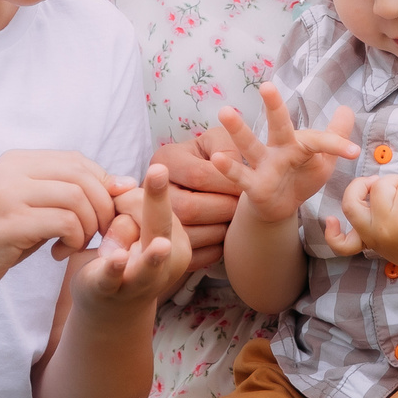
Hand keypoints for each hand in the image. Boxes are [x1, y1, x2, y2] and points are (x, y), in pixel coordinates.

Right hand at [0, 150, 116, 297]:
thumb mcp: (33, 208)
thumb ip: (70, 193)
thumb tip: (124, 183)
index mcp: (18, 160)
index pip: (78, 161)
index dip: (100, 188)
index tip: (102, 216)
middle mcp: (12, 170)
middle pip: (81, 175)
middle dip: (102, 207)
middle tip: (99, 233)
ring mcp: (8, 194)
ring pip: (77, 197)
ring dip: (89, 225)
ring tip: (78, 243)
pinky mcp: (8, 222)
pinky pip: (63, 222)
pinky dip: (74, 239)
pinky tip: (61, 252)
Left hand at [72, 165, 187, 310]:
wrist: (109, 310)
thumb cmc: (122, 257)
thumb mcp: (128, 225)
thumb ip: (127, 202)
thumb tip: (120, 184)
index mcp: (177, 242)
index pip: (157, 205)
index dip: (131, 197)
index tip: (116, 204)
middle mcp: (168, 262)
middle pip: (156, 221)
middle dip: (157, 197)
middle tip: (156, 170)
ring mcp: (142, 280)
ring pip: (143, 252)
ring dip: (151, 254)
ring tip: (160, 246)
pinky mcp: (109, 289)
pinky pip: (113, 277)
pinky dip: (115, 268)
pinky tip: (118, 260)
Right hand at [153, 136, 239, 274]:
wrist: (201, 181)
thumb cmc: (215, 157)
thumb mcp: (220, 141)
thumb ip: (228, 150)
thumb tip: (233, 173)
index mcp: (165, 159)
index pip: (199, 176)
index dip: (229, 184)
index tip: (246, 187)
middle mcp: (150, 190)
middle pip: (190, 208)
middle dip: (224, 209)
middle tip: (241, 207)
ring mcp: (153, 220)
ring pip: (189, 234)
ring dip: (220, 230)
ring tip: (233, 220)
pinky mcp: (165, 244)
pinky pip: (190, 256)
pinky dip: (213, 249)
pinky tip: (222, 235)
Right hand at [212, 87, 358, 224]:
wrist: (281, 206)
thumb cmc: (301, 178)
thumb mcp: (324, 160)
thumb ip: (335, 135)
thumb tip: (346, 108)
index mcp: (299, 143)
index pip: (319, 140)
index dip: (336, 143)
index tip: (354, 152)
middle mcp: (279, 148)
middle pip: (277, 125)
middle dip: (273, 106)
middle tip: (266, 86)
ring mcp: (263, 164)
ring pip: (250, 145)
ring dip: (238, 130)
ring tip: (225, 111)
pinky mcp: (252, 184)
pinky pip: (240, 176)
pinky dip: (228, 168)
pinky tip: (217, 159)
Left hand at [325, 171, 397, 289]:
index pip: (395, 184)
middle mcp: (382, 229)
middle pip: (376, 190)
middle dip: (390, 183)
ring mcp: (371, 238)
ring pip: (351, 205)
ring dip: (359, 190)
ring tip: (375, 186)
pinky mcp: (368, 244)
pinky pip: (343, 243)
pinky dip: (334, 233)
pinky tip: (331, 220)